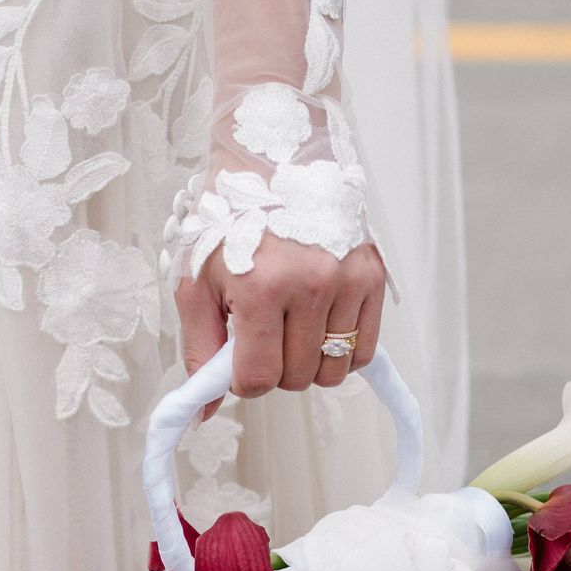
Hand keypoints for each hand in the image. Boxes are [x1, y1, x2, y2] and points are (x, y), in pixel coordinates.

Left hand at [176, 237, 384, 410]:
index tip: (236, 357)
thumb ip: (200, 350)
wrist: (272, 159)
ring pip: (334, 370)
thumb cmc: (228, 221)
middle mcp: (311, 284)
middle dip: (274, 368)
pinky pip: (365, 349)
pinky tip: (318, 325)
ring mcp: (348, 279)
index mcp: (261, 287)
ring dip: (308, 363)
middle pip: (297, 378)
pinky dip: (341, 351)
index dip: (242, 380)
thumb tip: (203, 412)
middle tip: (262, 334)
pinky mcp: (373, 274)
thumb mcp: (197, 282)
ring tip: (290, 328)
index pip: (258, 378)